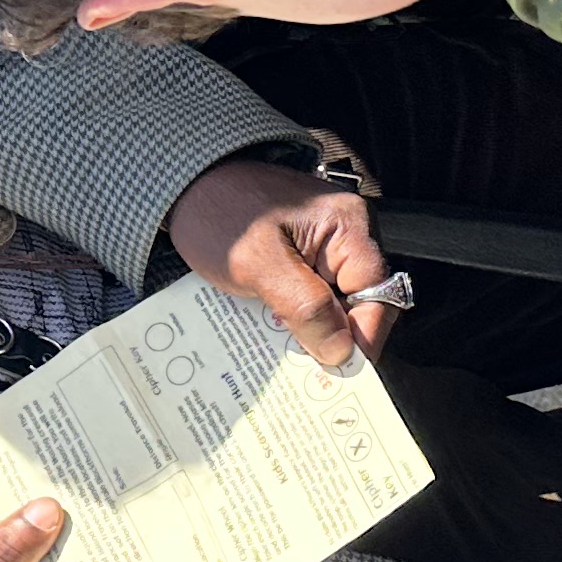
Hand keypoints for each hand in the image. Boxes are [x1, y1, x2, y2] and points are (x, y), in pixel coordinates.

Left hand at [163, 155, 394, 366]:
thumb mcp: (258, 264)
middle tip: (312, 374)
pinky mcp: (302, 256)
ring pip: (335, 304)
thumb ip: (305, 306)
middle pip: (360, 301)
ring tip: (293, 363)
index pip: (378, 292)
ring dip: (315, 333)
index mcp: (347, 225)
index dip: (364, 335)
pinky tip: (278, 339)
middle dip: (338, 338)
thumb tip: (341, 351)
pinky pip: (312, 296)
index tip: (341, 373)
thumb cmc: (219, 214)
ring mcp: (324, 246)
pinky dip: (298, 319)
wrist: (183, 187)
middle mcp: (345, 234)